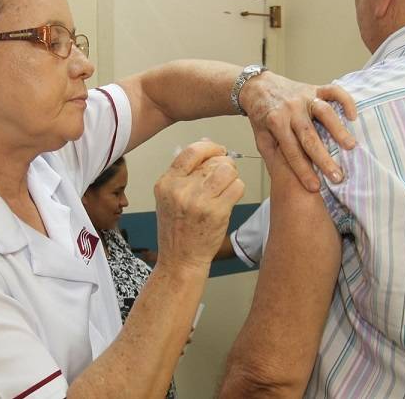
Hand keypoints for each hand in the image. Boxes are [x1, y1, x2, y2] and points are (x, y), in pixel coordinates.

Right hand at [154, 141, 244, 270]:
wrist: (181, 260)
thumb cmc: (176, 230)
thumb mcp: (169, 198)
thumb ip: (185, 173)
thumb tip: (207, 146)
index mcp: (166, 183)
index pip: (192, 151)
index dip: (210, 147)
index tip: (218, 150)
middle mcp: (181, 190)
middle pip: (214, 160)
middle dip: (224, 165)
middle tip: (223, 176)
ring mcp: (199, 201)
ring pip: (228, 170)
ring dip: (232, 176)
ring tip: (226, 187)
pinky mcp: (216, 212)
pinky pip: (238, 187)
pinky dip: (238, 190)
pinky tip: (229, 199)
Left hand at [239, 72, 357, 191]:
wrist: (258, 87)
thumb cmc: (262, 116)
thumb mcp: (260, 138)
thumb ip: (273, 157)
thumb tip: (284, 181)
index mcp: (275, 123)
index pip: (291, 152)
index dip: (303, 171)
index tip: (315, 187)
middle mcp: (291, 109)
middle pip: (309, 136)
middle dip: (324, 158)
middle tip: (338, 176)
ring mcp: (304, 97)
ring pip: (324, 112)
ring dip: (338, 129)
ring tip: (351, 146)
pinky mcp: (314, 88)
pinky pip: (333, 91)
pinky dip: (345, 101)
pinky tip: (353, 116)